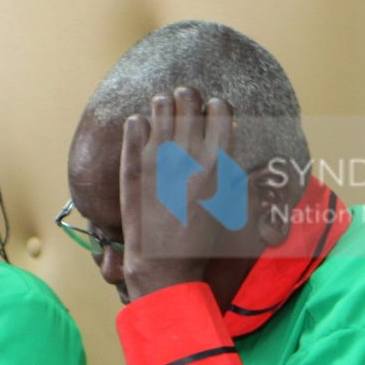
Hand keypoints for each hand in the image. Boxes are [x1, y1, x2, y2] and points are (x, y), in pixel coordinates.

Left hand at [115, 86, 234, 299]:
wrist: (163, 266)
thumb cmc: (200, 240)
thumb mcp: (228, 203)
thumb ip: (231, 165)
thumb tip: (231, 128)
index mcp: (217, 163)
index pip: (220, 109)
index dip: (216, 108)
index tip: (211, 115)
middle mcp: (188, 156)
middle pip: (189, 99)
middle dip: (188, 97)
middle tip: (184, 103)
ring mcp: (158, 159)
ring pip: (160, 105)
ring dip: (163, 105)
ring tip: (162, 112)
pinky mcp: (133, 167)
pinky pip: (134, 125)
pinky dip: (138, 124)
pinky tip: (142, 130)